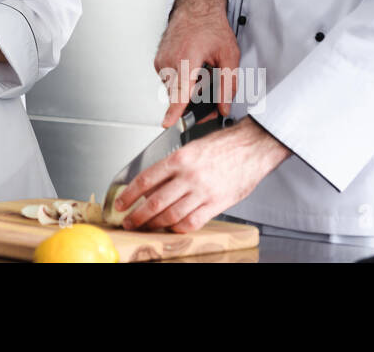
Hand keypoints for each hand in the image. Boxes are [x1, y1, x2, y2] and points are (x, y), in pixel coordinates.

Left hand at [113, 117, 290, 232]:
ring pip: (171, 214)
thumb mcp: (191, 148)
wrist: (252, 146)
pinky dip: (179, 227)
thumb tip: (152, 186)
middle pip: (155, 201)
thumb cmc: (223, 146)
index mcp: (179, 158)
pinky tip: (172, 227)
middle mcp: (189, 175)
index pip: (146, 179)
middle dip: (138, 216)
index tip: (121, 203)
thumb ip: (172, 167)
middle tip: (129, 222)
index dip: (129, 194)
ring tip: (148, 227)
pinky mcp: (217, 203)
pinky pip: (192, 221)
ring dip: (155, 224)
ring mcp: (203, 191)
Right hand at [155, 0, 239, 126]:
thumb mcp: (229, 55)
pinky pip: (168, 80)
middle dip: (193, 102)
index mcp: (187, 58)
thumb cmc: (211, 26)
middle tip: (210, 97)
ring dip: (186, 89)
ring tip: (200, 72)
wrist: (195, 8)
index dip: (175, 110)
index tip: (169, 123)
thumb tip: (224, 107)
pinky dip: (180, 80)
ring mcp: (162, 61)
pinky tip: (190, 68)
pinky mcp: (158, 62)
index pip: (181, 91)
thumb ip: (228, 85)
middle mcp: (170, 60)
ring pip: (172, 89)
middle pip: (178, 95)